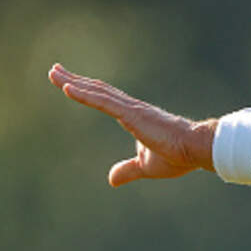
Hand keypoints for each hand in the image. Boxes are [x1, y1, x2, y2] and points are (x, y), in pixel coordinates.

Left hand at [48, 64, 215, 186]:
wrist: (196, 149)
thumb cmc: (178, 156)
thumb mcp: (145, 167)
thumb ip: (127, 170)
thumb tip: (111, 180)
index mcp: (135, 117)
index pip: (106, 99)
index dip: (87, 90)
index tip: (69, 82)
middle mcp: (132, 108)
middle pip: (98, 90)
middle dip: (75, 79)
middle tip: (55, 70)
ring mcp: (131, 110)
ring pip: (97, 92)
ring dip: (73, 82)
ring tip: (54, 73)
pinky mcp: (132, 114)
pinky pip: (103, 102)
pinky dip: (84, 95)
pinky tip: (67, 88)